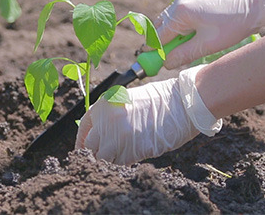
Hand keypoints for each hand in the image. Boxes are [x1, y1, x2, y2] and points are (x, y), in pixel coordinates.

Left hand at [75, 65, 221, 164]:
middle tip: (105, 156)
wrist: (181, 104)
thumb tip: (100, 134)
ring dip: (110, 160)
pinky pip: (119, 163)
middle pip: (90, 147)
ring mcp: (117, 137)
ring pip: (103, 158)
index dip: (83, 142)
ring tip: (123, 154)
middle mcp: (106, 121)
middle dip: (96, 153)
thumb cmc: (159, 101)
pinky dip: (123, 163)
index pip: (84, 129)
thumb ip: (110, 116)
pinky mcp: (130, 151)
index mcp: (103, 105)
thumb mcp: (127, 101)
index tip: (84, 150)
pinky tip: (133, 156)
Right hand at [155, 0, 264, 68]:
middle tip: (173, 55)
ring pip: (169, 18)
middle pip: (160, 26)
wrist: (256, 2)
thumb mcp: (207, 45)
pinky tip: (195, 32)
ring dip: (173, 32)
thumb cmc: (234, 24)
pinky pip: (179, 12)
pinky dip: (181, 24)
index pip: (158, 36)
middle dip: (163, 41)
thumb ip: (183, 54)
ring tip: (189, 43)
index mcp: (181, 12)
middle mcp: (179, 1)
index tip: (155, 63)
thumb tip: (166, 64)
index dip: (156, 51)